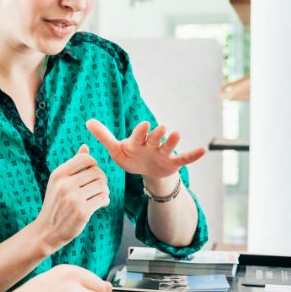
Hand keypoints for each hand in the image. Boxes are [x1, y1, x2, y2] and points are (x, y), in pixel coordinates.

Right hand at [33, 145, 109, 253]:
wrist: (47, 230)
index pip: (86, 159)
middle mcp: (65, 184)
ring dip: (105, 191)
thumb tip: (85, 147)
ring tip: (100, 195)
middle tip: (99, 187)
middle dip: (102, 179)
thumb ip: (73, 165)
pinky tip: (100, 204)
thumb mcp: (58, 182)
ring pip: (102, 185)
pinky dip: (105, 201)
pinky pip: (103, 199)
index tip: (93, 174)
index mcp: (58, 174)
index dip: (94, 165)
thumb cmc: (55, 204)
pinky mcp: (82, 212)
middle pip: (97, 172)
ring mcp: (73, 198)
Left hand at [86, 118, 205, 179]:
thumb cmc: (130, 156)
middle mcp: (152, 144)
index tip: (143, 125)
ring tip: (177, 134)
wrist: (145, 170)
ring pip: (168, 146)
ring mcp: (163, 153)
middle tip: (160, 128)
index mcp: (137, 142)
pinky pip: (184, 159)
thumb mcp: (116, 149)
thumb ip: (104, 136)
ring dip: (172, 141)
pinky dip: (193, 155)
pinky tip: (202, 151)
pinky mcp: (172, 163)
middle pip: (155, 138)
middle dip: (157, 135)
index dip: (140, 131)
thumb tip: (87, 121)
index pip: (138, 135)